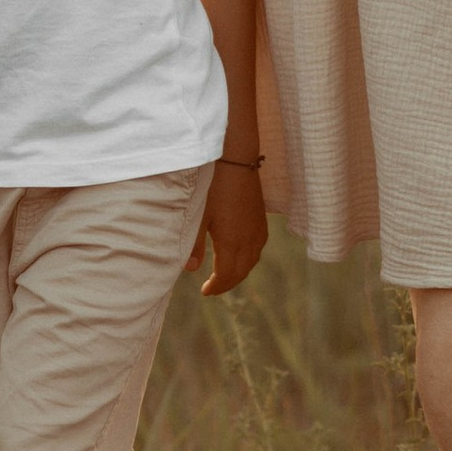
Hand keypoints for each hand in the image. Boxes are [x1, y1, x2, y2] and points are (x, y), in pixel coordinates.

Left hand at [195, 155, 267, 295]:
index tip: (205, 291)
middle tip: (213, 288)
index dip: (217, 286)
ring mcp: (258, 230)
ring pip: (252, 261)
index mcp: (232, 241)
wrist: (236, 159)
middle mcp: (250, 239)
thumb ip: (194, 244)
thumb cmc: (213, 185)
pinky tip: (240, 254)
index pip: (227, 275)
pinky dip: (248, 259)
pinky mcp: (262, 219)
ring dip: (239, 272)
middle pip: (241, 272)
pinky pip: (258, 248)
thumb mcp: (198, 215)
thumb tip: (190, 270)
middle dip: (227, 283)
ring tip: (225, 275)